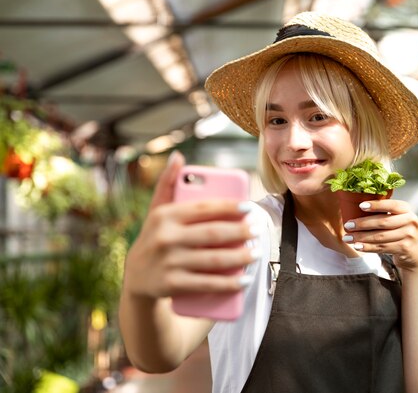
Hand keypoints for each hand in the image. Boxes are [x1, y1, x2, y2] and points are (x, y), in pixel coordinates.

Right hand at [123, 151, 258, 299]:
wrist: (135, 277)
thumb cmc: (155, 237)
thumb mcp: (156, 210)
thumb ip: (167, 183)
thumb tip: (177, 156)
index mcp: (165, 215)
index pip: (204, 208)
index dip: (229, 207)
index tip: (249, 207)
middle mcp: (165, 237)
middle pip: (213, 234)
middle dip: (240, 232)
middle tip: (258, 230)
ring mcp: (169, 262)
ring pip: (213, 260)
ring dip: (239, 258)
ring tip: (256, 253)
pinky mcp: (172, 285)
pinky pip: (206, 284)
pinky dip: (228, 283)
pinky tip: (244, 280)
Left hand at [342, 198, 417, 271]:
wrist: (414, 254)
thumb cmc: (398, 232)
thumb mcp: (396, 219)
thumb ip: (383, 213)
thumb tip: (355, 209)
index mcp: (406, 209)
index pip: (391, 205)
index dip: (376, 205)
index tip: (361, 206)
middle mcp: (410, 220)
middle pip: (383, 222)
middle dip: (363, 224)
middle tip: (348, 225)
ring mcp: (409, 235)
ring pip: (381, 236)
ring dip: (361, 237)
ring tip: (348, 238)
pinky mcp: (405, 248)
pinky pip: (382, 247)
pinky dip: (368, 247)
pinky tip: (357, 246)